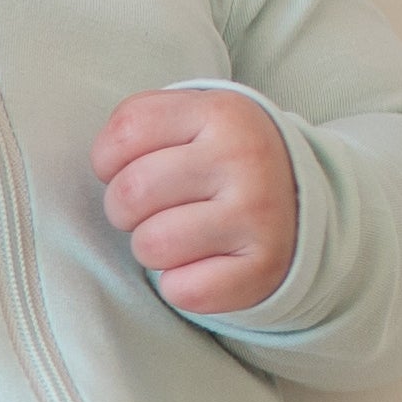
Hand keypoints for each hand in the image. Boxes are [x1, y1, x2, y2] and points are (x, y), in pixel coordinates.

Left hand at [94, 89, 298, 312]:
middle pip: (129, 194)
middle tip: (158, 209)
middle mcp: (244, 156)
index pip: (125, 133)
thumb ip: (141, 124)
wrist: (299, 204)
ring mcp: (258, 212)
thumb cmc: (219, 164)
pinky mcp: (265, 266)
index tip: (136, 167)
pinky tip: (206, 265)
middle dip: (126, 211)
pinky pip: (182, 289)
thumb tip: (102, 164)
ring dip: (152, 250)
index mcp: (221, 111)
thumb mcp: (191, 121)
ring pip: (151, 245)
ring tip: (183, 235)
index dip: (110, 161)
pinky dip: (181, 286)